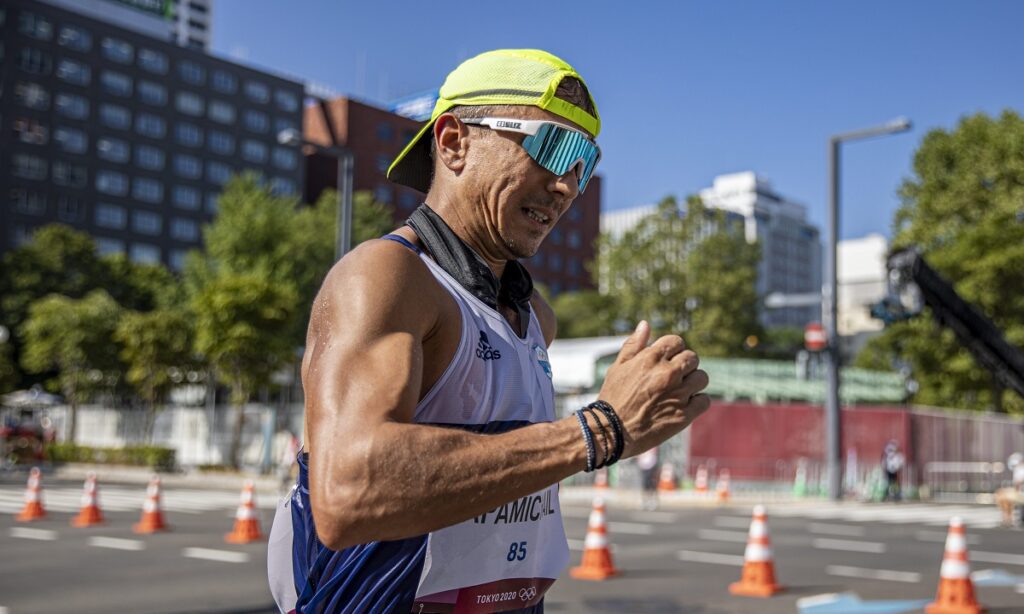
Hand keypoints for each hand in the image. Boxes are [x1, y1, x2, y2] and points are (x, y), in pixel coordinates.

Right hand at [596, 321, 710, 458]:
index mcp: (650, 358)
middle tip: (674, 377)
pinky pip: (704, 400)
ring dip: (693, 383)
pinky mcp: (683, 415)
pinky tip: (684, 406)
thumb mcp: (618, 367)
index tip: (667, 360)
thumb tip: (645, 324)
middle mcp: (667, 373)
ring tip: (679, 391)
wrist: (610, 431)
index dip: (673, 350)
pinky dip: (697, 402)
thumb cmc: (613, 397)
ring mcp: (677, 394)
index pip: (677, 342)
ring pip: (701, 378)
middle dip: (685, 365)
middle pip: (692, 358)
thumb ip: (633, 344)